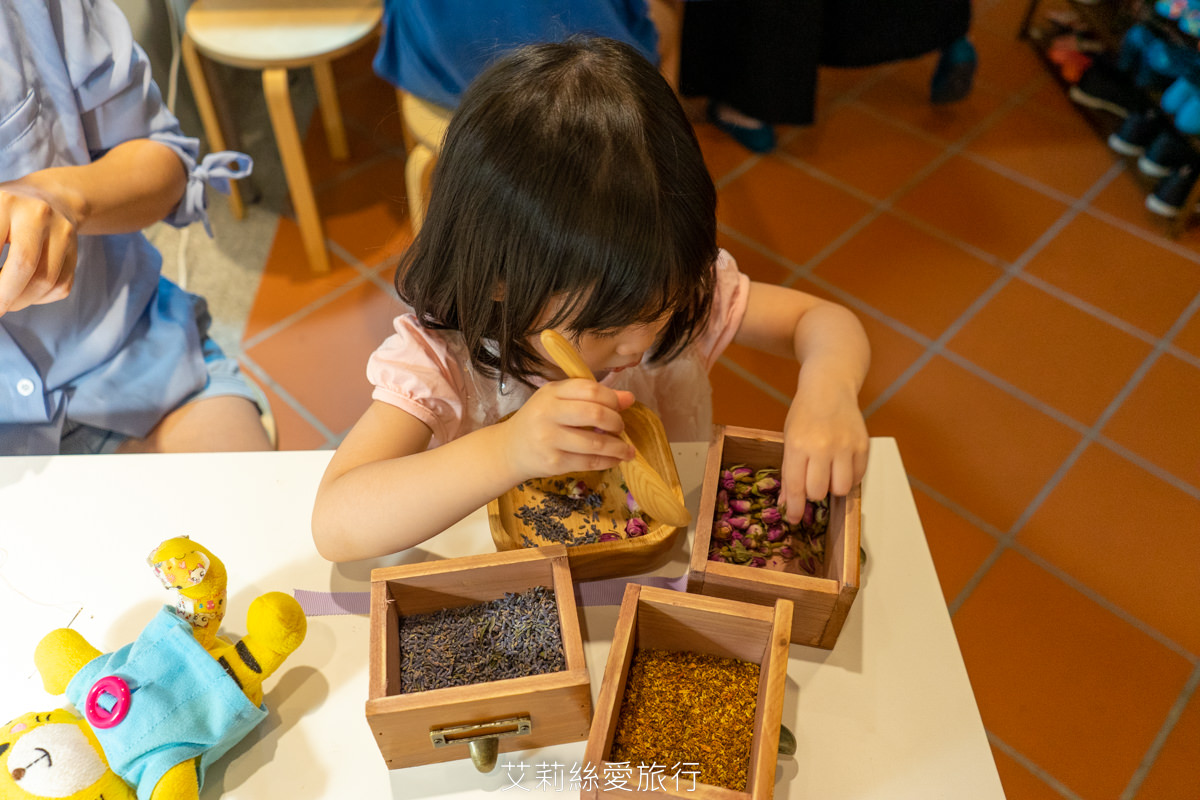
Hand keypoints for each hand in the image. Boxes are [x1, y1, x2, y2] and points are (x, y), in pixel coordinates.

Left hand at [0, 179, 81, 315]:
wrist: (52, 197)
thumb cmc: (6, 209)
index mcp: (7, 202)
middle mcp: (39, 215)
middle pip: (25, 266)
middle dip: (5, 296)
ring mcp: (63, 234)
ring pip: (46, 281)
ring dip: (21, 301)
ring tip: (6, 303)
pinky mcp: (76, 253)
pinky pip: (61, 287)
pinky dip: (40, 299)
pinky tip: (25, 295)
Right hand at [500, 379, 635, 481]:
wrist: (510, 449)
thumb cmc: (540, 420)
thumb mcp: (560, 401)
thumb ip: (593, 397)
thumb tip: (629, 398)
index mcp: (551, 392)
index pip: (590, 389)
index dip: (612, 398)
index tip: (620, 407)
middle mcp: (548, 413)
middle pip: (595, 414)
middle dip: (616, 422)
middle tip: (620, 428)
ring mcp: (549, 439)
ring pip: (595, 442)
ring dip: (618, 447)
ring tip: (626, 449)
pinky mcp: (553, 463)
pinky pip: (589, 462)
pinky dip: (608, 461)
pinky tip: (615, 460)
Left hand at [779, 379, 867, 523]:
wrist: (829, 388)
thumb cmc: (805, 414)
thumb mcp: (789, 439)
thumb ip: (789, 471)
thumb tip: (788, 502)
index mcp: (798, 445)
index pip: (796, 486)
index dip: (794, 508)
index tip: (793, 519)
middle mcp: (822, 447)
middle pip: (819, 492)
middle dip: (814, 494)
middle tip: (812, 483)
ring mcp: (845, 446)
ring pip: (841, 489)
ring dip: (833, 488)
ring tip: (828, 474)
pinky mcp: (863, 445)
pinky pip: (858, 477)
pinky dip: (849, 478)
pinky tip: (841, 467)